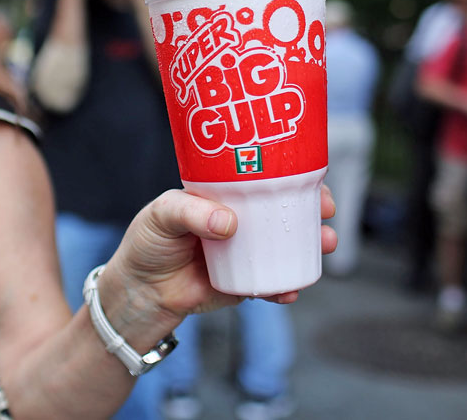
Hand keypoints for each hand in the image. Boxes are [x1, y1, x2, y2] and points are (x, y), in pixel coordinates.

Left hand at [105, 185, 337, 321]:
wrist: (141, 291)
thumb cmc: (148, 243)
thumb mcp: (161, 215)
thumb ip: (190, 213)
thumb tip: (228, 223)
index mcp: (222, 195)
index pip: (262, 178)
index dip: (290, 176)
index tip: (310, 178)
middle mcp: (239, 220)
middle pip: (284, 210)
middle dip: (312, 209)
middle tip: (324, 212)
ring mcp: (246, 251)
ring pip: (288, 246)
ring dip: (312, 245)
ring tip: (325, 245)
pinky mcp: (246, 281)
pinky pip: (275, 282)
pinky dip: (288, 286)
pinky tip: (291, 290)